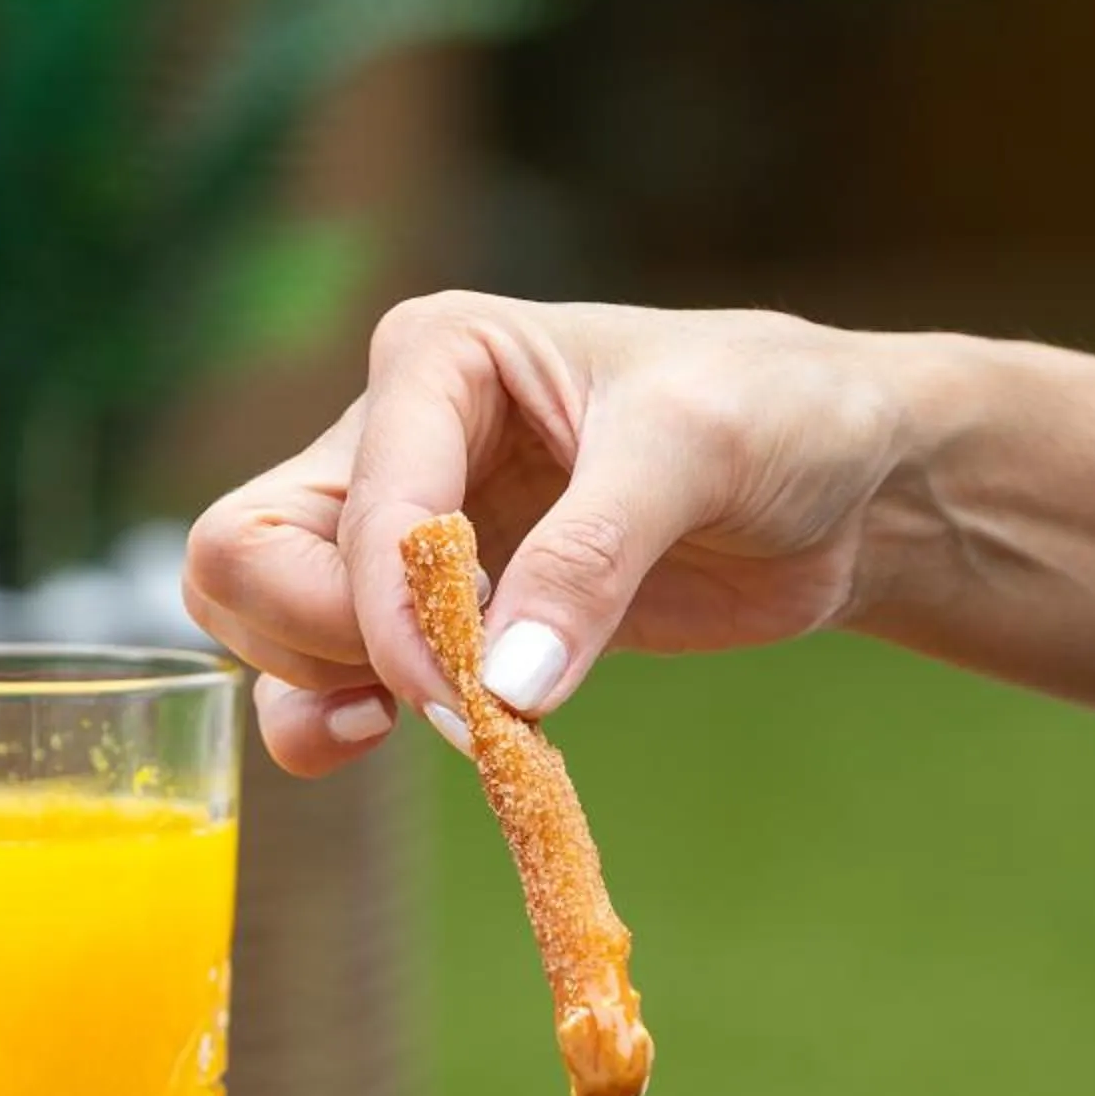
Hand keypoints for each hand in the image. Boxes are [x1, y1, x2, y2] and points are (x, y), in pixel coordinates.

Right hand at [183, 293, 920, 772]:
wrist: (843, 480)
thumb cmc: (779, 415)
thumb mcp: (697, 451)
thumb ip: (595, 558)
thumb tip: (503, 688)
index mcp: (439, 358)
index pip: (354, 505)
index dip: (391, 612)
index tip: (468, 692)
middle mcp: (394, 436)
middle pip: (250, 552)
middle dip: (320, 639)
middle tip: (434, 696)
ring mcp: (399, 529)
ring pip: (259, 614)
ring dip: (311, 687)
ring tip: (409, 727)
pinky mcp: (430, 611)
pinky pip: (320, 672)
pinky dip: (333, 719)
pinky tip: (401, 737)